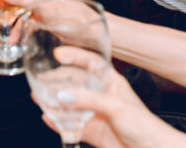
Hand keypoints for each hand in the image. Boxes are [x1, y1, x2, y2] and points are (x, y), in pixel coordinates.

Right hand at [45, 65, 185, 147]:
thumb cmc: (146, 127)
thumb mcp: (116, 107)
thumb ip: (88, 100)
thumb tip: (63, 94)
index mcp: (111, 83)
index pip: (91, 63)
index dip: (75, 56)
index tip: (58, 53)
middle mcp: (101, 96)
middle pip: (75, 83)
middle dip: (57, 81)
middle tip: (41, 80)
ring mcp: (95, 114)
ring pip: (70, 105)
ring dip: (54, 102)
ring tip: (39, 98)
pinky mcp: (92, 132)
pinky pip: (70, 125)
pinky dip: (58, 122)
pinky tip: (49, 118)